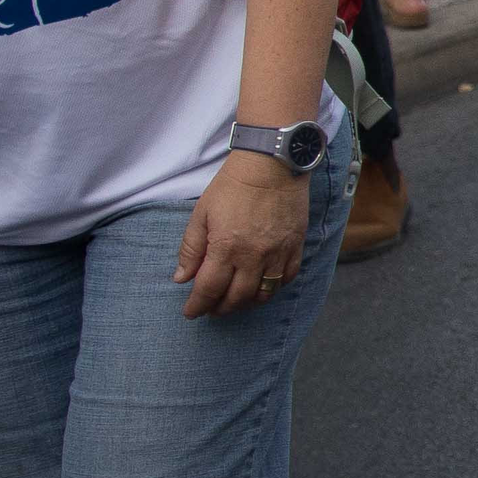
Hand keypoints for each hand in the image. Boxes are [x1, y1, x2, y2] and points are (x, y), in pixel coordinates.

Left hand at [174, 154, 310, 317]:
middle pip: (236, 298)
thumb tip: (182, 278)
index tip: (190, 312)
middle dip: (220, 308)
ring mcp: (277, 253)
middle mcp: (253, 256)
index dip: (197, 305)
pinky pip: (287, 278)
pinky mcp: (295, 246)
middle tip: (211, 309)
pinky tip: (261, 286)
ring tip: (235, 301)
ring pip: (263, 294)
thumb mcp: (202, 214)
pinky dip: (273, 288)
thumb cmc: (232, 186)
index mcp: (226, 248)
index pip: (208, 289)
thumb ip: (191, 248)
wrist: (271, 165)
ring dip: (246, 303)